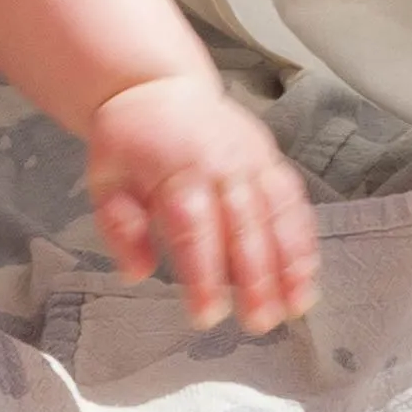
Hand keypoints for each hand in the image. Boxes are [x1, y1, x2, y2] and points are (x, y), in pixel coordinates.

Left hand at [85, 75, 318, 334]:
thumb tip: (136, 273)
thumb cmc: (129, 141)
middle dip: (255, 280)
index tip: (205, 315)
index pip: (193, 229)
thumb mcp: (104, 179)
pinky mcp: (271, 160)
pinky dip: (304, 240)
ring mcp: (251, 160)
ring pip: (279, 216)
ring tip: (294, 308)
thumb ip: (118, 226)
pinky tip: (307, 275)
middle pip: (244, 227)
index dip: (203, 275)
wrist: (157, 88)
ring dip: (291, 264)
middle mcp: (221, 164)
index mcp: (175, 170)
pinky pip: (294, 203)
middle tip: (258, 323)